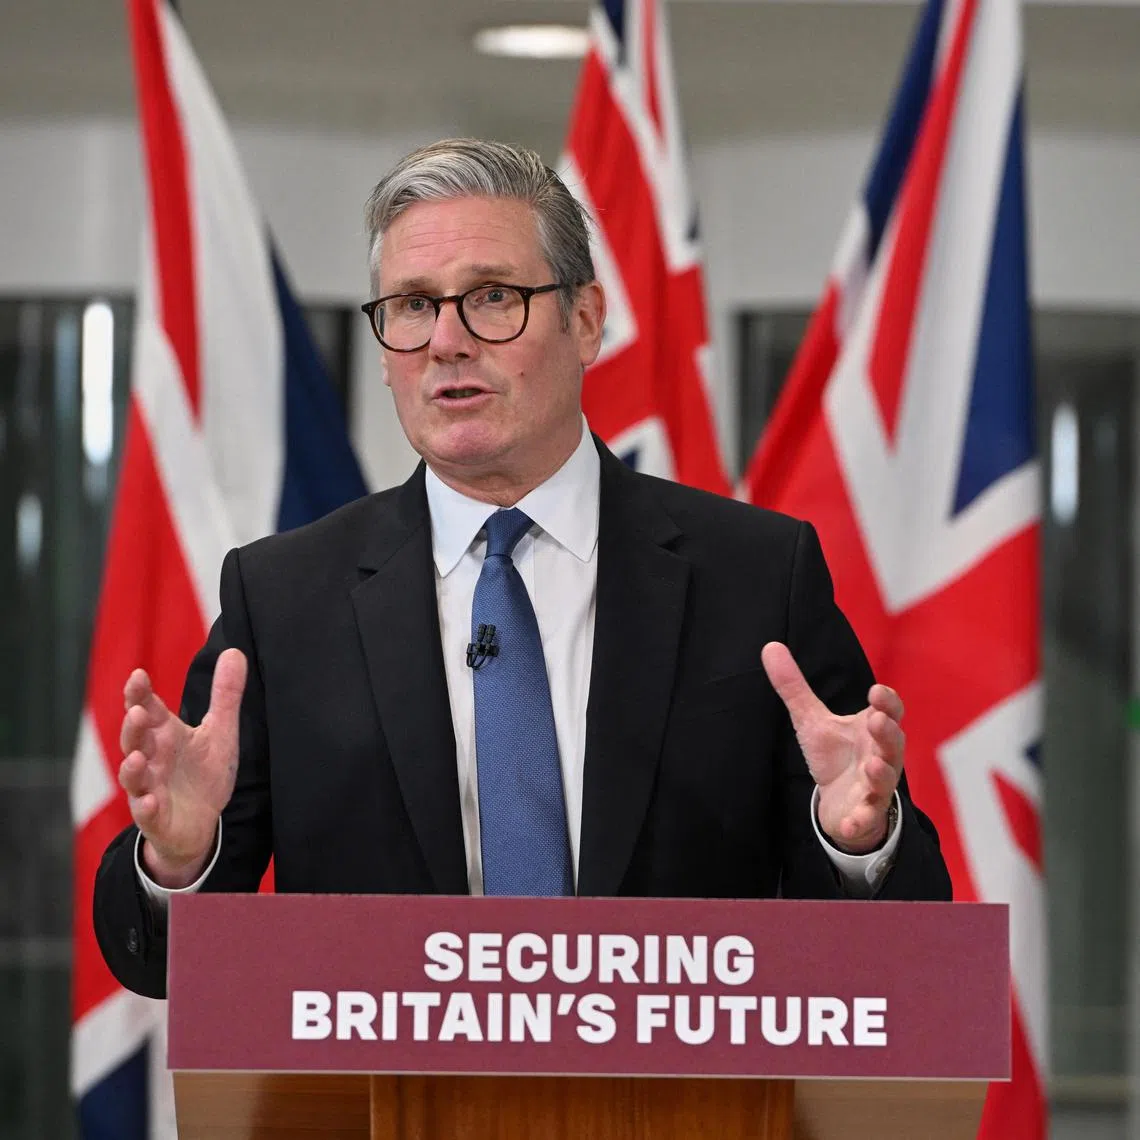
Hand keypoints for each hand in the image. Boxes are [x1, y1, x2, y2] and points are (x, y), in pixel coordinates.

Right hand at [118, 648, 247, 886]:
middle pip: (135, 740)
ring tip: (137, 758)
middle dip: (133, 727)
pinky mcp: (156, 818)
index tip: (138, 676)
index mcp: (165, 735)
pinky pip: (147, 813)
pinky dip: (146, 807)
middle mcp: (151, 759)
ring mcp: (149, 789)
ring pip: (134, 777)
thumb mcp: (220, 731)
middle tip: (137, 712)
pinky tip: (150, 802)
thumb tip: (234, 651)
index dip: (139, 693)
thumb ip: (225, 694)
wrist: (201, 823)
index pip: (148, 709)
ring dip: (133, 767)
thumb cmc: (203, 774)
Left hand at [761, 641, 902, 853]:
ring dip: (882, 773)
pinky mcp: (865, 813)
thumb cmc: (835, 756)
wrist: (839, 803)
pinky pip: (867, 818)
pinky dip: (860, 821)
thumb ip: (795, 686)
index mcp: (872, 729)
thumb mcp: (812, 720)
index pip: (888, 710)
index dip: (886, 701)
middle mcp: (881, 755)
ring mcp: (875, 786)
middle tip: (876, 720)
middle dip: (887, 732)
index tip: (875, 691)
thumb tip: (770, 646)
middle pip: (893, 742)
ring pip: (886, 779)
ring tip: (873, 765)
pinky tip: (849, 824)